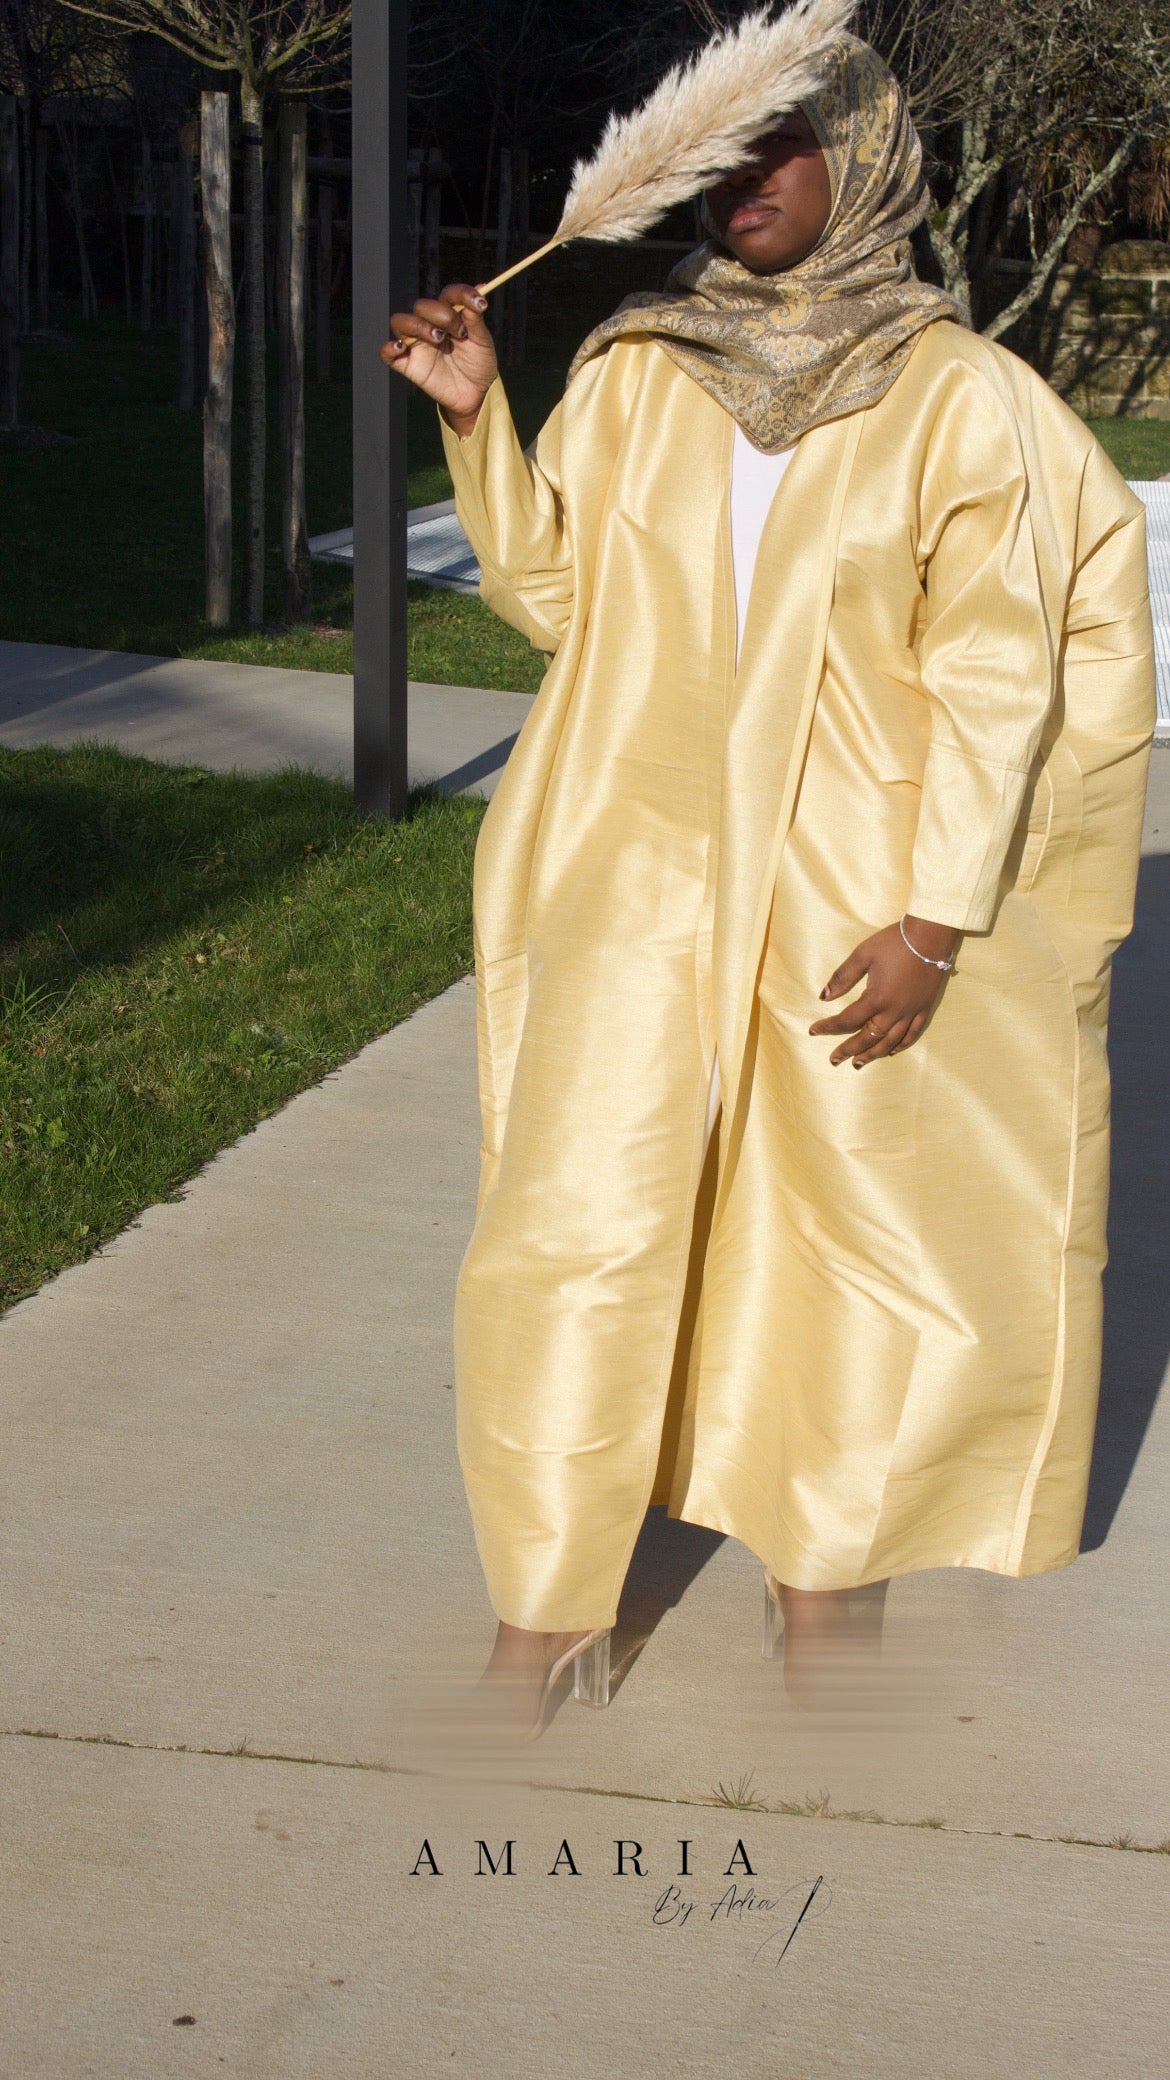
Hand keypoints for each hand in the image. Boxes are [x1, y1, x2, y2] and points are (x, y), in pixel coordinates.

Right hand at [380, 282, 497, 434]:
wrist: (477, 394)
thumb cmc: (479, 365)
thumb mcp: (482, 341)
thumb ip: (476, 318)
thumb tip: (481, 288)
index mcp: (448, 316)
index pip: (447, 295)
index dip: (461, 294)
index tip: (480, 304)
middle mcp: (429, 326)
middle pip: (422, 306)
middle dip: (442, 315)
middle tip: (459, 333)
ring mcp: (417, 344)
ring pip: (400, 322)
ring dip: (418, 325)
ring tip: (438, 339)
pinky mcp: (408, 365)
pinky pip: (386, 353)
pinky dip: (389, 347)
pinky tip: (402, 347)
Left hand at [808, 915, 956, 1067]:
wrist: (931, 935)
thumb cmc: (895, 942)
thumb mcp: (863, 954)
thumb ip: (842, 977)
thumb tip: (823, 996)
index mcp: (876, 998)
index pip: (847, 1020)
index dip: (828, 1027)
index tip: (813, 1031)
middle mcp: (894, 1011)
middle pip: (867, 1037)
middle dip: (849, 1050)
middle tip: (834, 1060)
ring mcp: (911, 1012)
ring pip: (890, 1041)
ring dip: (872, 1054)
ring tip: (858, 1063)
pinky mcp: (924, 1008)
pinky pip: (912, 1034)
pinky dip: (900, 1045)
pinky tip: (891, 1050)